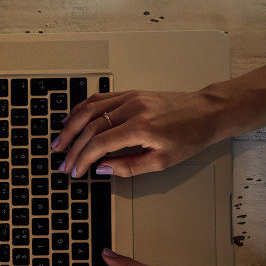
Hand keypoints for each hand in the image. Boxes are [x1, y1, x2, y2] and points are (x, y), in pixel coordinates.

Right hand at [52, 90, 224, 177]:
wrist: (206, 112)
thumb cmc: (189, 137)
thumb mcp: (162, 161)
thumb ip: (129, 166)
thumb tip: (102, 169)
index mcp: (141, 128)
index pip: (99, 144)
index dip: (82, 159)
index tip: (74, 171)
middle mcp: (132, 109)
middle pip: (90, 126)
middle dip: (72, 146)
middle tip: (62, 161)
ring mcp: (130, 98)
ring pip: (90, 110)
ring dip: (71, 126)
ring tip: (59, 141)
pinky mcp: (131, 93)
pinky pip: (100, 99)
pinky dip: (82, 109)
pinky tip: (72, 118)